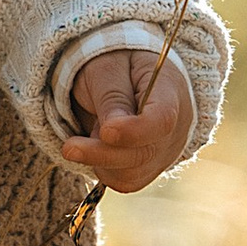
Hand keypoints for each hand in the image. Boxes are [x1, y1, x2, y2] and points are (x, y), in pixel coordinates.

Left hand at [61, 48, 192, 194]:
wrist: (126, 74)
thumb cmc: (117, 65)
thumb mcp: (108, 68)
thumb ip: (111, 97)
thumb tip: (111, 133)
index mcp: (171, 91)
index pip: (162, 120)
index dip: (134, 132)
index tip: (105, 131)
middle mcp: (176, 127)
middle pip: (143, 154)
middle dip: (101, 153)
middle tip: (70, 146)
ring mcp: (165, 152)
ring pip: (131, 175)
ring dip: (100, 160)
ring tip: (96, 129)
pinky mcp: (150, 168)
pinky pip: (124, 181)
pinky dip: (104, 168)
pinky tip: (99, 146)